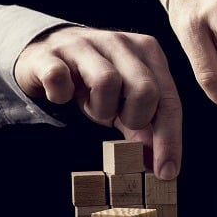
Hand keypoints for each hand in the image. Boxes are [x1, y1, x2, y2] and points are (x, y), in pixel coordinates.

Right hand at [14, 26, 181, 179]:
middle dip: (135, 118)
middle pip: (145, 90)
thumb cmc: (96, 80)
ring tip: (92, 106)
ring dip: (99, 109)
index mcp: (148, 52)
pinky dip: (61, 96)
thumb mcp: (127, 101)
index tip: (166, 172)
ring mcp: (84, 45)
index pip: (169, 100)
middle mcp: (120, 43)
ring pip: (106, 82)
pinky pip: (59, 78)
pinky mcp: (50, 54)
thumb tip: (163, 168)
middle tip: (118, 120)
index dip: (170, 139)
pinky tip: (62, 95)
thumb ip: (147, 128)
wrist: (46, 50)